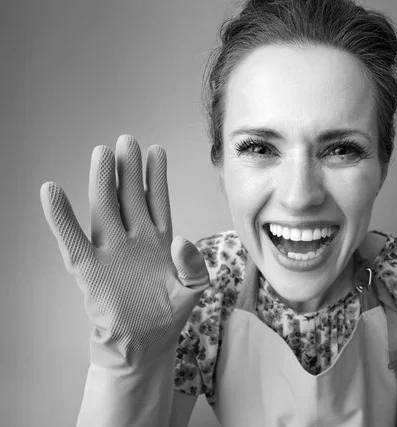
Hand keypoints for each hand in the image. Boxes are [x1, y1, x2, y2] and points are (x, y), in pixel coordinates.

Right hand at [41, 135, 208, 366]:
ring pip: (105, 209)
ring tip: (102, 153)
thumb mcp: (194, 288)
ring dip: (103, 182)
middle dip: (128, 168)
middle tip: (126, 140)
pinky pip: (72, 239)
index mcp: (159, 239)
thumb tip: (181, 239)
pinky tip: (51, 190)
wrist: (146, 342)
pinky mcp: (90, 269)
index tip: (156, 150)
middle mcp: (133, 238)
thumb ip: (193, 264)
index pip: (158, 200)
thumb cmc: (170, 312)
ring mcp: (111, 250)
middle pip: (130, 196)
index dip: (156, 176)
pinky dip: (60, 217)